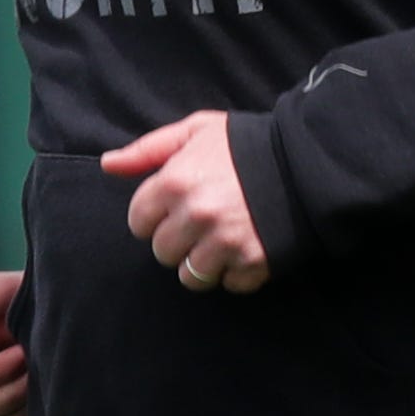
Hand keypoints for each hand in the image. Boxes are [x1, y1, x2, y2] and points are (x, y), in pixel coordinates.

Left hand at [103, 112, 268, 293]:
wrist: (307, 161)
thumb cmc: (246, 144)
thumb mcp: (196, 131)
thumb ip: (149, 150)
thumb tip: (108, 164)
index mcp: (176, 182)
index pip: (138, 222)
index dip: (154, 216)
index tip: (173, 209)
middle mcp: (196, 216)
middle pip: (162, 252)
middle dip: (176, 241)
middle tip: (199, 225)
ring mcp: (225, 243)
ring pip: (191, 276)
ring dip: (202, 263)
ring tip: (219, 242)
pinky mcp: (253, 262)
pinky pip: (229, 284)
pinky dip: (235, 273)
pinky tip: (244, 250)